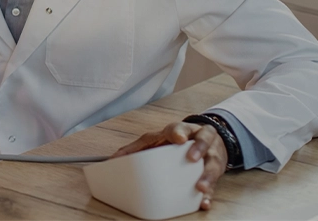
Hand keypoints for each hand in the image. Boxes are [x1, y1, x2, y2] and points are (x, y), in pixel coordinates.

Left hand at [111, 122, 226, 210]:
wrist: (208, 139)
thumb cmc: (176, 140)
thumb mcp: (157, 139)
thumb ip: (137, 148)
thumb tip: (114, 159)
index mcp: (183, 130)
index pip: (180, 127)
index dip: (178, 132)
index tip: (178, 137)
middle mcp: (200, 139)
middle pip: (203, 139)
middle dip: (198, 148)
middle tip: (192, 158)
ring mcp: (211, 155)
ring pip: (213, 163)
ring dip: (207, 175)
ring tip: (200, 186)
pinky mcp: (215, 172)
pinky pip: (215, 184)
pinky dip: (210, 194)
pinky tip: (204, 201)